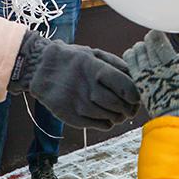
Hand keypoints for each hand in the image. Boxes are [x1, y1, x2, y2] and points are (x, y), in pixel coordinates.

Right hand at [8, 31, 139, 128]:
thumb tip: (136, 76)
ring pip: (110, 117)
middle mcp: (87, 87)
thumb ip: (115, 64)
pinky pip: (99, 125)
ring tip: (119, 111)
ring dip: (119, 116)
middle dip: (130, 108)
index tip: (137, 96)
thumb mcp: (93, 53)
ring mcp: (79, 104)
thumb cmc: (72, 60)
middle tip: (132, 107)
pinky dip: (107, 122)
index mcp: (94, 68)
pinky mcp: (72, 117)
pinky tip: (106, 116)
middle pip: (119, 104)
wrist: (41, 70)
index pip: (125, 86)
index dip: (136, 94)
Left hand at [124, 30, 178, 118]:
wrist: (175, 120)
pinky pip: (130, 64)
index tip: (157, 31)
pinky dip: (130, 57)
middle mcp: (156, 69)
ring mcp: (145, 76)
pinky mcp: (138, 84)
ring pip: (137, 53)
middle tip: (152, 37)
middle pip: (147, 46)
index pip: (159, 44)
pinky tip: (134, 55)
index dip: (157, 34)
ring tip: (143, 46)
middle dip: (149, 39)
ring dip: (140, 47)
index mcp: (171, 66)